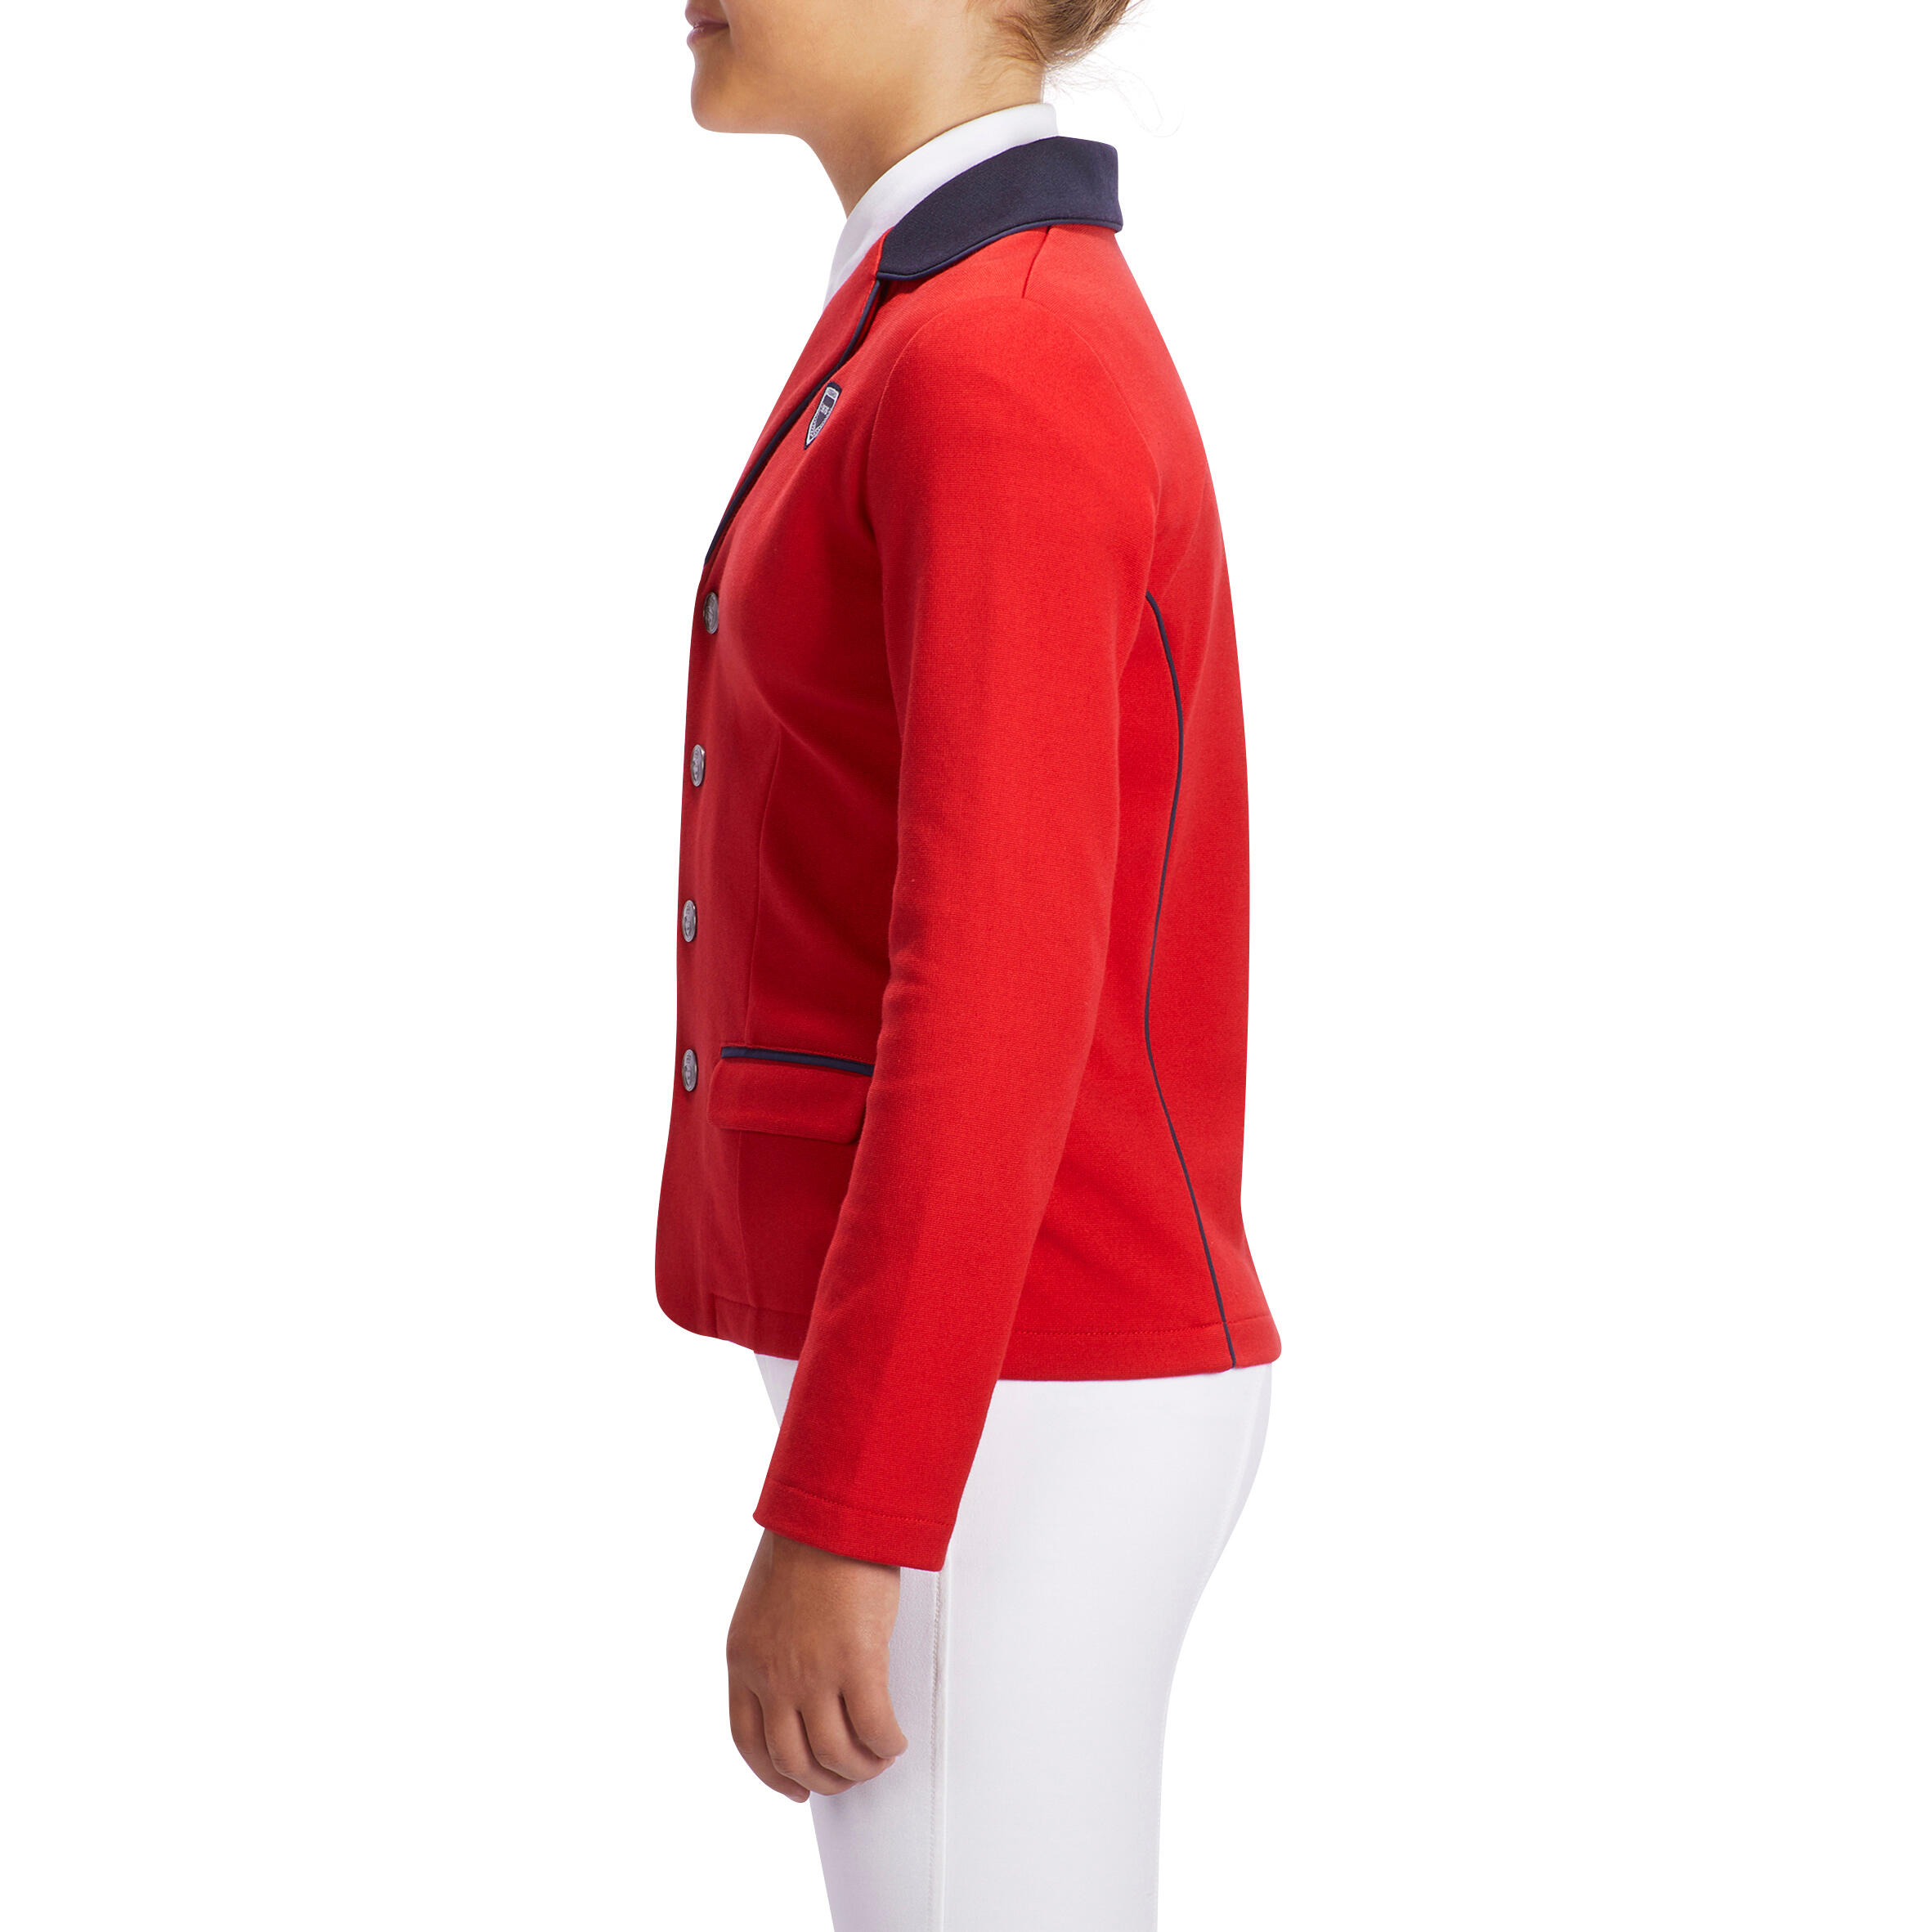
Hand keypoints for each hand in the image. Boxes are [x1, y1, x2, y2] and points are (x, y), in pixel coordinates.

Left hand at [725, 1527, 908, 1801]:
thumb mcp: (766, 1603)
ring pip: (835, 1754)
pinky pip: (874, 1728)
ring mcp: (812, 1673)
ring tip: (877, 1757)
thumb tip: (801, 1679)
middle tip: (848, 1774)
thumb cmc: (808, 1541)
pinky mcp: (856, 1662)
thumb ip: (773, 1646)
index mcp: (744, 1658)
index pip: (748, 1740)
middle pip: (792, 1758)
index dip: (773, 1774)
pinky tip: (894, 1739)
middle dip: (825, 1777)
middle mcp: (772, 1674)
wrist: (832, 1509)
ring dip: (860, 1767)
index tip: (795, 1785)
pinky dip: (886, 1743)